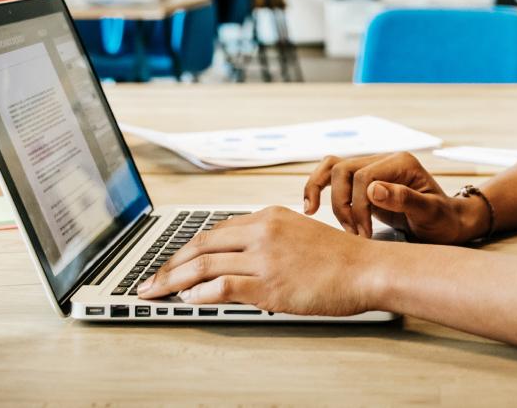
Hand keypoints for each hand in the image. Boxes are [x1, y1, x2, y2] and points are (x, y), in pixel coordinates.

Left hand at [136, 207, 380, 315]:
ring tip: (156, 293)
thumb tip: (236, 262)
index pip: (215, 231)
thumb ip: (266, 242)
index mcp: (268, 216)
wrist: (366, 269)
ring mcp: (264, 257)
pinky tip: (188, 301)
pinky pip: (221, 288)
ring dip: (173, 281)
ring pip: (204, 266)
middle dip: (169, 265)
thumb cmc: (339, 258)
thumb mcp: (298, 234)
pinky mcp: (268, 284)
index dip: (187, 249)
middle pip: (201, 245)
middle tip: (150, 280)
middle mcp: (262, 231)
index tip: (171, 262)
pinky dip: (200, 295)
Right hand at [303, 151, 484, 242]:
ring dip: (327, 196)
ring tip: (326, 219)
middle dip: (343, 205)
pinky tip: (311, 207)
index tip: (366, 234)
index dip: (358, 207)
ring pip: (333, 168)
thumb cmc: (443, 220)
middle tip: (356, 233)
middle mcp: (384, 159)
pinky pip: (332, 175)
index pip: (363, 177)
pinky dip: (318, 187)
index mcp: (401, 162)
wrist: (449, 223)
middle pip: (343, 170)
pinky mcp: (363, 181)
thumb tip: (373, 190)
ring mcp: (373, 168)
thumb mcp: (431, 213)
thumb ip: (405, 199)